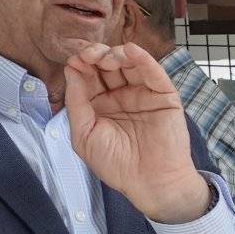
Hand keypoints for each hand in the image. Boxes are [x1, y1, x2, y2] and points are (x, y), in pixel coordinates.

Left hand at [63, 43, 212, 223]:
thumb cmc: (116, 165)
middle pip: (106, 65)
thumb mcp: (84, 134)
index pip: (88, 77)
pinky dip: (142, 58)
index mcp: (99, 104)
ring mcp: (142, 94)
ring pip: (129, 64)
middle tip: (90, 55)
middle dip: (96, 55)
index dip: (80, 65)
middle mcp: (120, 96)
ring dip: (116, 54)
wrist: (150, 183)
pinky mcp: (163, 95)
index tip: (74, 60)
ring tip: (107, 58)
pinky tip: (130, 51)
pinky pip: (153, 72)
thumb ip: (76, 102)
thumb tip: (71, 69)